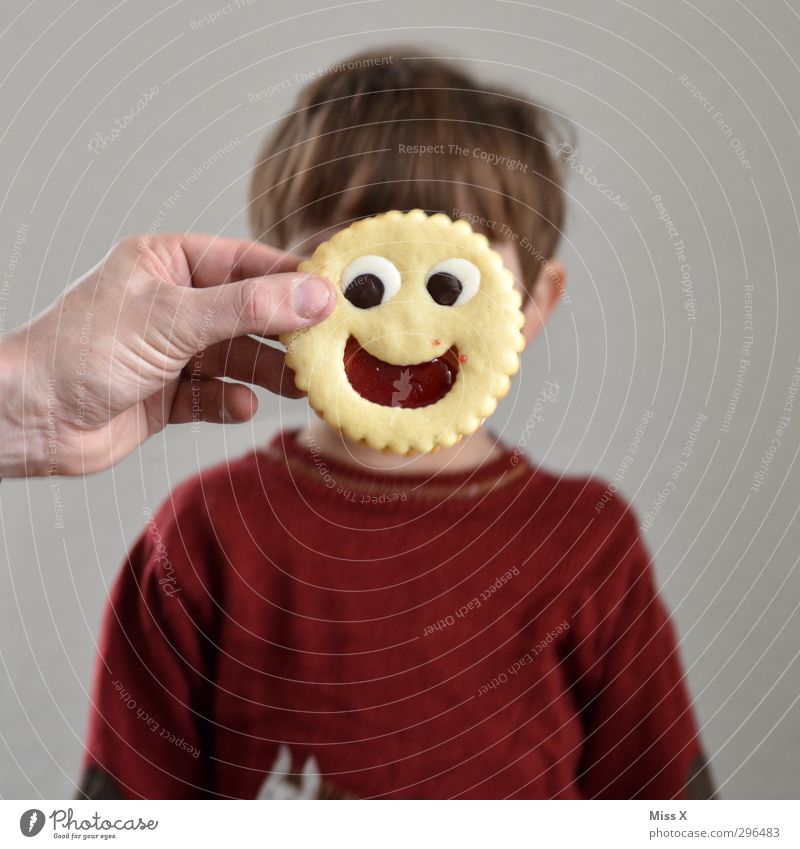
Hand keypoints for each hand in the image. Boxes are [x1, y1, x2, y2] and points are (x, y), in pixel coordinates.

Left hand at [0, 233, 333, 476]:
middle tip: (328, 349)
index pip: (247, 263)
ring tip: (301, 386)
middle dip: (285, 334)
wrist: (29, 420)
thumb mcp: (174, 320)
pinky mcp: (169, 394)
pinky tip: (239, 407)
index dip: (293, 280)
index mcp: (168, 264)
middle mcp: (174, 304)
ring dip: (268, 373)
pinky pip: (216, 395)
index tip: (337, 297)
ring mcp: (172, 351)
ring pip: (238, 357)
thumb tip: (316, 296)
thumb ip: (248, 308)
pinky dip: (231, 402)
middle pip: (249, 314)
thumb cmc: (83, 351)